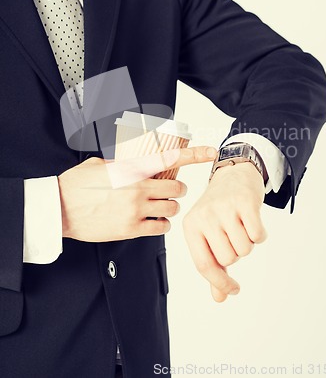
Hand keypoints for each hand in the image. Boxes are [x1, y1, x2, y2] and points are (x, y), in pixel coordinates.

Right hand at [59, 146, 216, 241]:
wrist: (58, 209)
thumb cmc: (75, 185)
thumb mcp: (98, 165)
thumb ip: (120, 165)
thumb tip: (130, 167)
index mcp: (130, 169)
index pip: (169, 158)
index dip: (195, 154)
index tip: (211, 152)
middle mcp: (138, 189)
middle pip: (177, 188)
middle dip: (177, 189)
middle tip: (173, 191)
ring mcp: (136, 210)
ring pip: (171, 209)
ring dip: (170, 208)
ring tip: (162, 207)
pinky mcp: (131, 230)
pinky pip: (160, 228)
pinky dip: (161, 225)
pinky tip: (153, 222)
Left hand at [183, 162, 266, 301]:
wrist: (233, 173)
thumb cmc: (219, 209)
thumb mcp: (209, 233)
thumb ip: (213, 265)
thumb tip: (219, 298)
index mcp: (191, 226)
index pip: (204, 265)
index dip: (220, 283)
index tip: (234, 291)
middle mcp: (205, 216)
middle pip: (229, 259)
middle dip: (237, 253)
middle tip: (234, 234)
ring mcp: (224, 208)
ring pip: (244, 248)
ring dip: (249, 242)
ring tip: (242, 225)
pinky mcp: (244, 202)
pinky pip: (258, 235)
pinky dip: (260, 234)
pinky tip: (253, 220)